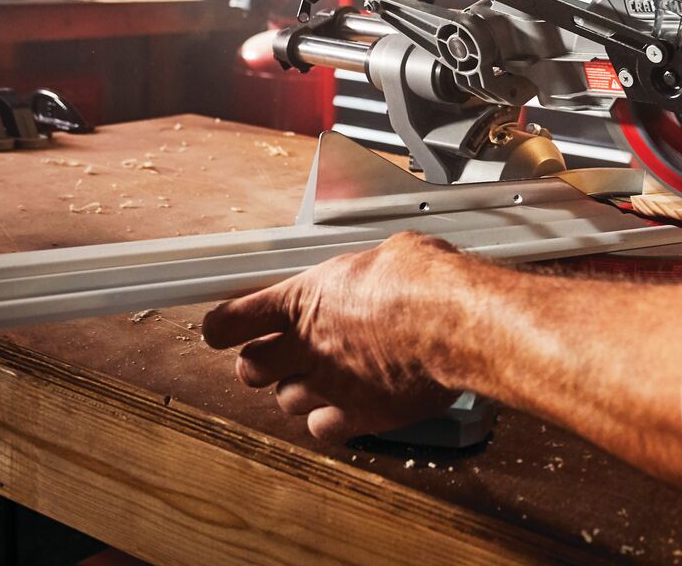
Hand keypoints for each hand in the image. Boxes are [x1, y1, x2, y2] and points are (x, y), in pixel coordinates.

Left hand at [203, 232, 466, 443]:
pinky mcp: (360, 415)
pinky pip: (323, 427)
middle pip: (251, 368)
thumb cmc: (427, 282)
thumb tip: (377, 269)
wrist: (457, 324)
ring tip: (324, 374)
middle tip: (279, 352)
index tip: (224, 328)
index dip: (223, 328)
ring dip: (299, 389)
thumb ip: (364, 273)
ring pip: (287, 400)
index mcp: (305, 300)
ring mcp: (331, 385)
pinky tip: (348, 402)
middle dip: (261, 361)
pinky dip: (330, 418)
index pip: (233, 322)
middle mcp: (308, 346)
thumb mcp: (389, 254)